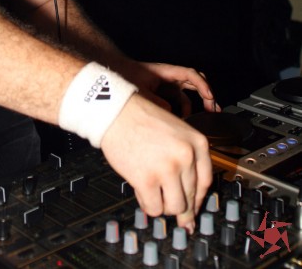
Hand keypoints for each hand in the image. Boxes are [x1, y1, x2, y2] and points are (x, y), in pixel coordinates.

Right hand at [101, 93, 212, 231]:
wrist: (115, 112)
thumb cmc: (140, 118)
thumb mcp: (175, 131)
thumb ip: (185, 158)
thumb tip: (188, 193)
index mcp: (196, 142)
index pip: (205, 182)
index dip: (198, 199)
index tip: (192, 206)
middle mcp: (186, 156)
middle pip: (191, 197)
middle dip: (180, 206)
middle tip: (171, 206)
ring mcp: (167, 169)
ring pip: (175, 207)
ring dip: (163, 205)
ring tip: (153, 192)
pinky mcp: (147, 180)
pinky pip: (154, 208)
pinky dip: (147, 204)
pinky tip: (141, 192)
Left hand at [116, 60, 218, 115]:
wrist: (116, 73)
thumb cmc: (127, 76)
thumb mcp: (141, 89)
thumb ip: (155, 101)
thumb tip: (170, 113)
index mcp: (167, 72)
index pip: (190, 74)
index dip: (202, 84)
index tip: (209, 96)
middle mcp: (171, 77)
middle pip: (196, 82)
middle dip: (207, 94)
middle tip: (213, 109)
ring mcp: (169, 84)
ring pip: (190, 92)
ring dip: (199, 103)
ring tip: (207, 115)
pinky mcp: (166, 93)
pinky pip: (181, 100)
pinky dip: (186, 109)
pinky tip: (185, 120)